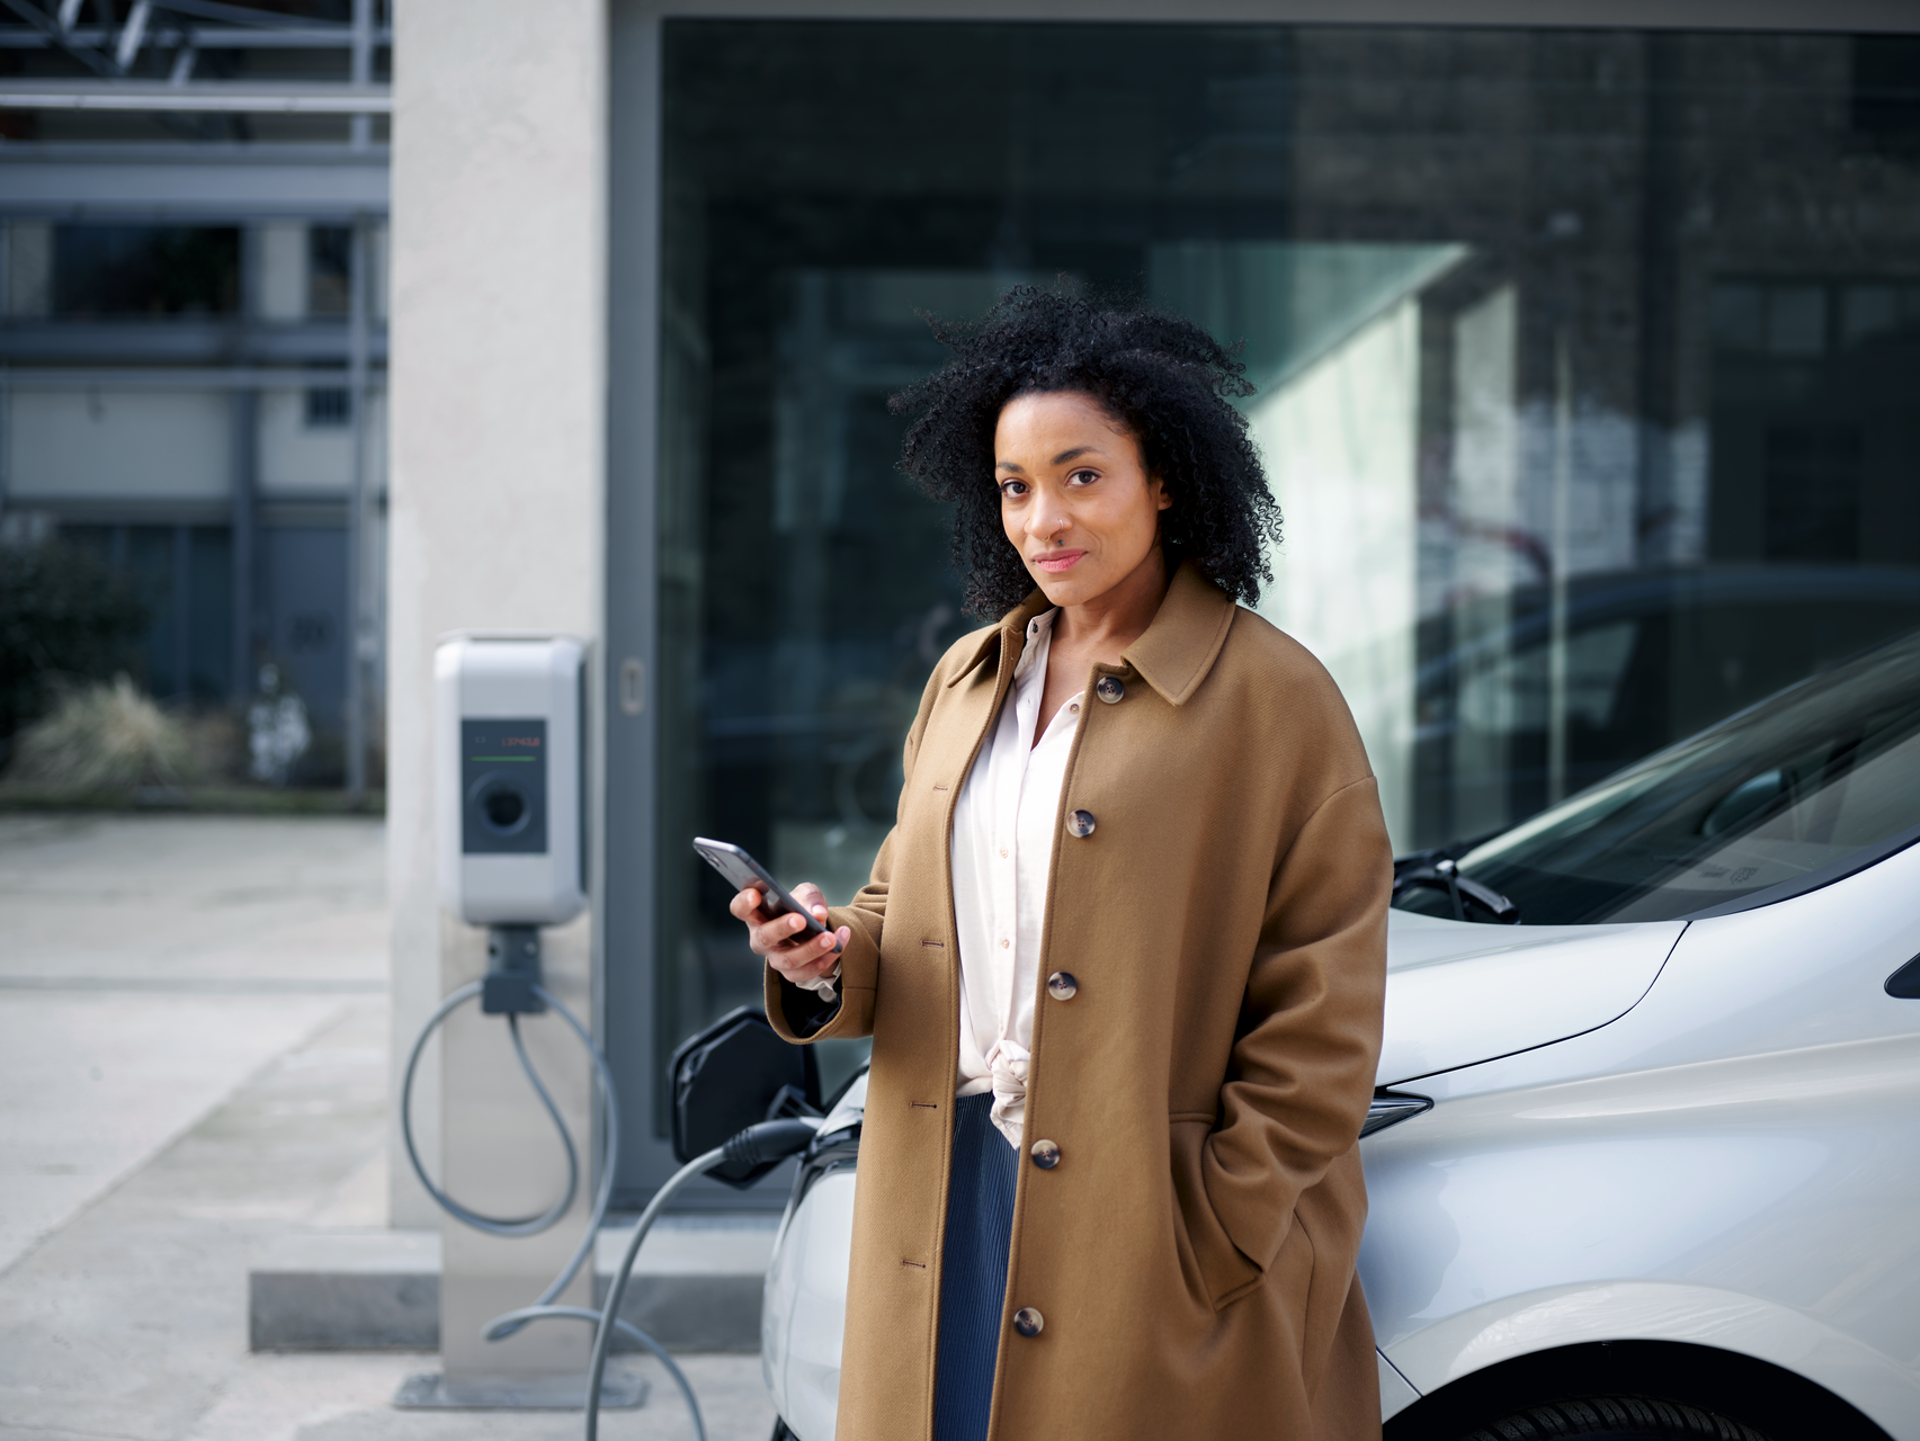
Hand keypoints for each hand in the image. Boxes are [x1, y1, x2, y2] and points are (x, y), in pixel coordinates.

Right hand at [729, 881, 847, 987]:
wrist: (816, 930)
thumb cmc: (802, 907)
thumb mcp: (806, 894)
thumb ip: (809, 898)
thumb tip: (817, 913)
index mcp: (757, 914)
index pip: (740, 909)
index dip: (744, 902)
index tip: (756, 894)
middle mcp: (761, 938)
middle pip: (764, 937)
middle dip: (782, 928)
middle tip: (801, 919)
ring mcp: (775, 958)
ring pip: (788, 960)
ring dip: (811, 949)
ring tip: (830, 937)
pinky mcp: (793, 973)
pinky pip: (807, 972)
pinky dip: (825, 959)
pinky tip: (839, 945)